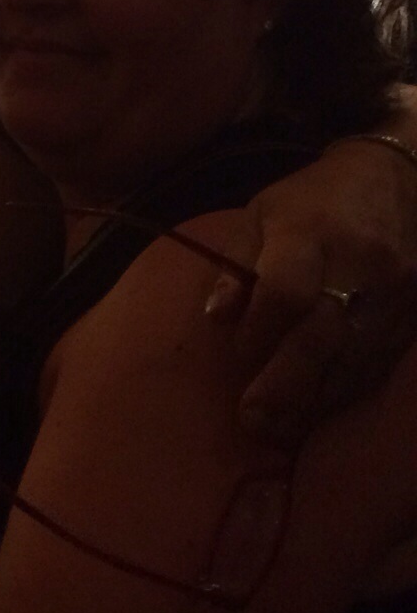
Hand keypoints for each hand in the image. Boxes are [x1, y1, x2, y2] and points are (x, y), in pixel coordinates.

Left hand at [212, 135, 416, 444]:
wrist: (402, 183)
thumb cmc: (316, 199)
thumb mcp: (262, 212)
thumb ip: (236, 263)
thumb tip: (215, 318)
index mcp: (311, 233)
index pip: (285, 290)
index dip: (258, 329)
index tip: (236, 351)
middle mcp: (358, 268)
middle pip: (323, 335)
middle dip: (285, 383)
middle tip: (253, 420)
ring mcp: (392, 298)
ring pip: (354, 361)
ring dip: (314, 401)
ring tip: (277, 429)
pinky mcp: (410, 322)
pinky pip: (376, 366)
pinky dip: (343, 393)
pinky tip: (315, 413)